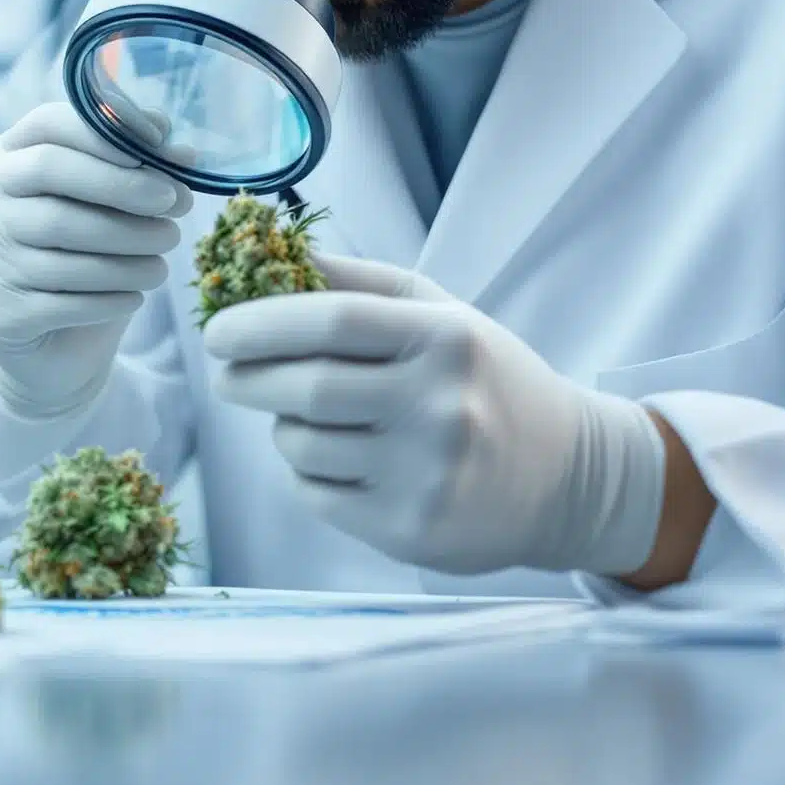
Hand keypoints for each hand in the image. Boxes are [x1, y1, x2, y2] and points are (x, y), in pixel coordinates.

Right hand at [0, 102, 193, 417]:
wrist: (54, 343)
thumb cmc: (84, 254)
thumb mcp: (107, 204)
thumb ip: (138, 169)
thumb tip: (184, 152)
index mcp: (9, 158)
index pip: (48, 124)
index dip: (106, 132)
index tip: (162, 150)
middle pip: (50, 174)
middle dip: (123, 187)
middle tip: (176, 204)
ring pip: (63, 242)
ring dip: (129, 254)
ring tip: (163, 262)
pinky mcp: (1, 311)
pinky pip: (66, 300)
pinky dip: (112, 298)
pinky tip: (137, 296)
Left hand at [205, 255, 667, 576]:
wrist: (568, 479)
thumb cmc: (487, 381)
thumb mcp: (441, 315)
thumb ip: (359, 282)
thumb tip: (271, 254)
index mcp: (445, 340)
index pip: (330, 321)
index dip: (259, 323)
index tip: (216, 330)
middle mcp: (438, 406)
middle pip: (304, 388)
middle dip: (246, 378)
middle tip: (227, 373)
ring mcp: (425, 474)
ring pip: (301, 445)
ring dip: (280, 427)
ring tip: (300, 416)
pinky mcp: (409, 530)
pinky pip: (315, 495)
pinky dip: (304, 473)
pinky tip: (332, 459)